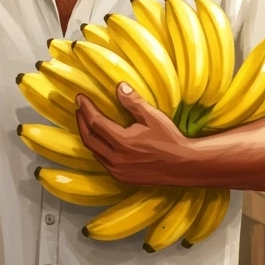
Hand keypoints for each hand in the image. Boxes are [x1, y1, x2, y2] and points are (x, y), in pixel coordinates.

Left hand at [75, 83, 192, 185]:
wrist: (184, 165)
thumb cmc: (170, 139)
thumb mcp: (153, 117)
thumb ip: (133, 102)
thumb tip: (119, 86)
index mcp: (122, 142)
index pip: (95, 122)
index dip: (86, 108)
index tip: (80, 98)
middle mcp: (116, 159)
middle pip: (89, 138)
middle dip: (82, 122)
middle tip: (80, 109)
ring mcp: (118, 170)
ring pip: (94, 152)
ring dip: (88, 136)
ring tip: (87, 122)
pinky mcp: (123, 178)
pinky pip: (103, 162)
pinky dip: (98, 150)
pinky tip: (100, 142)